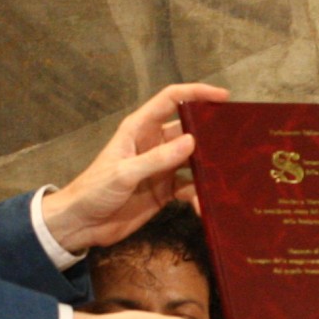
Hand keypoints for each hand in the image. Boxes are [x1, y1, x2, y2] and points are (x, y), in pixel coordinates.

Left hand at [42, 84, 227, 254]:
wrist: (81, 224)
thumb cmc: (94, 190)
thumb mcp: (124, 172)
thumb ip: (157, 159)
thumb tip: (191, 141)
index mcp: (140, 129)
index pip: (171, 100)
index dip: (196, 93)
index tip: (223, 96)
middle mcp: (153, 144)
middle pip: (188, 130)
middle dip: (210, 133)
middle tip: (236, 140)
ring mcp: (161, 168)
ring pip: (193, 160)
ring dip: (208, 167)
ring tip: (227, 174)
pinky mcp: (165, 191)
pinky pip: (189, 187)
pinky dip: (199, 194)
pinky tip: (204, 204)